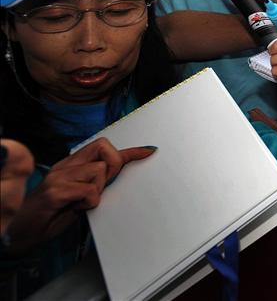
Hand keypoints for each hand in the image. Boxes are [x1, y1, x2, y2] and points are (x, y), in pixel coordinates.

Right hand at [4, 138, 154, 254]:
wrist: (23, 231)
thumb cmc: (52, 215)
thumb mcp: (79, 197)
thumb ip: (96, 185)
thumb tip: (117, 178)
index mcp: (72, 165)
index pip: (103, 148)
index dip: (129, 150)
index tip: (150, 150)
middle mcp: (66, 166)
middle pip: (103, 148)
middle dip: (114, 165)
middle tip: (103, 186)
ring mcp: (60, 176)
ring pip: (98, 171)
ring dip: (98, 190)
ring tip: (82, 202)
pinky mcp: (56, 191)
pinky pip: (89, 190)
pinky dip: (89, 202)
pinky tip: (77, 208)